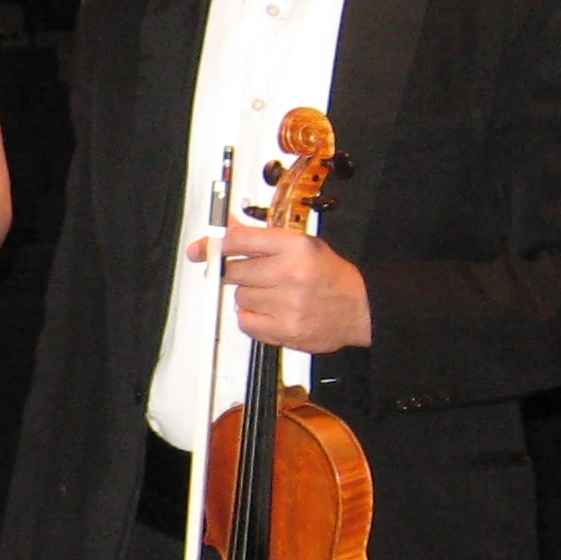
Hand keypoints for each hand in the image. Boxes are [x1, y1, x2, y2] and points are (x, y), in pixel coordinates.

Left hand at [190, 224, 371, 353]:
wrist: (361, 308)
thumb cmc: (329, 275)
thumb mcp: (301, 245)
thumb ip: (261, 239)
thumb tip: (225, 228)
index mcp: (296, 246)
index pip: (240, 241)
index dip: (214, 244)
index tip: (199, 249)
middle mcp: (290, 273)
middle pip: (234, 272)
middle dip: (238, 273)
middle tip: (256, 276)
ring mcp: (286, 305)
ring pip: (240, 298)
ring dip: (250, 296)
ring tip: (275, 295)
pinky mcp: (283, 331)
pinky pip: (245, 321)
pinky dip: (253, 317)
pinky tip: (273, 312)